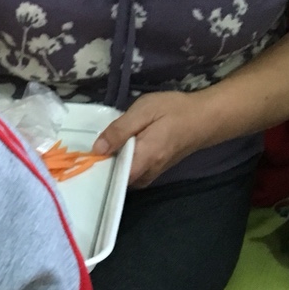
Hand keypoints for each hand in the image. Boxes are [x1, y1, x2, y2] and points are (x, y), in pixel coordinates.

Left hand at [93, 90, 215, 187]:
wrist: (204, 118)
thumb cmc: (175, 110)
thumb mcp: (144, 111)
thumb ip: (120, 130)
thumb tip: (97, 149)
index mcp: (143, 159)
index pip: (113, 177)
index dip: (97, 169)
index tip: (83, 159)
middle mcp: (146, 174)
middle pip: (115, 179)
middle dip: (102, 167)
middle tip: (90, 151)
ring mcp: (150, 176)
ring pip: (122, 178)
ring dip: (112, 166)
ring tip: (103, 150)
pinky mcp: (152, 173)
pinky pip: (130, 174)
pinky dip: (122, 165)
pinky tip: (118, 151)